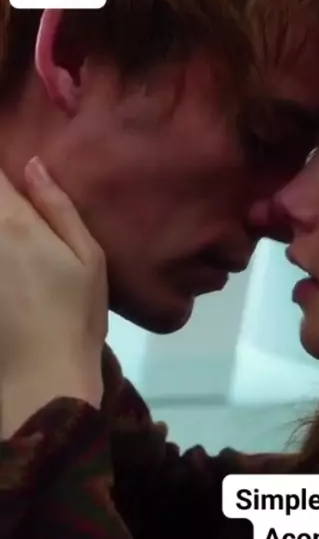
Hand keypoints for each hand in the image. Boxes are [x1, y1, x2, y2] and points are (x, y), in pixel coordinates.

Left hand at [0, 158, 107, 436]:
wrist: (43, 374)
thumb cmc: (77, 313)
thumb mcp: (89, 257)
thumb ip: (59, 208)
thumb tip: (33, 164)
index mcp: (15, 223)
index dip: (1, 167)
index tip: (10, 168)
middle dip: (1, 196)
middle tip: (16, 203)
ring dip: (1, 224)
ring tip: (19, 252)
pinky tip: (11, 267)